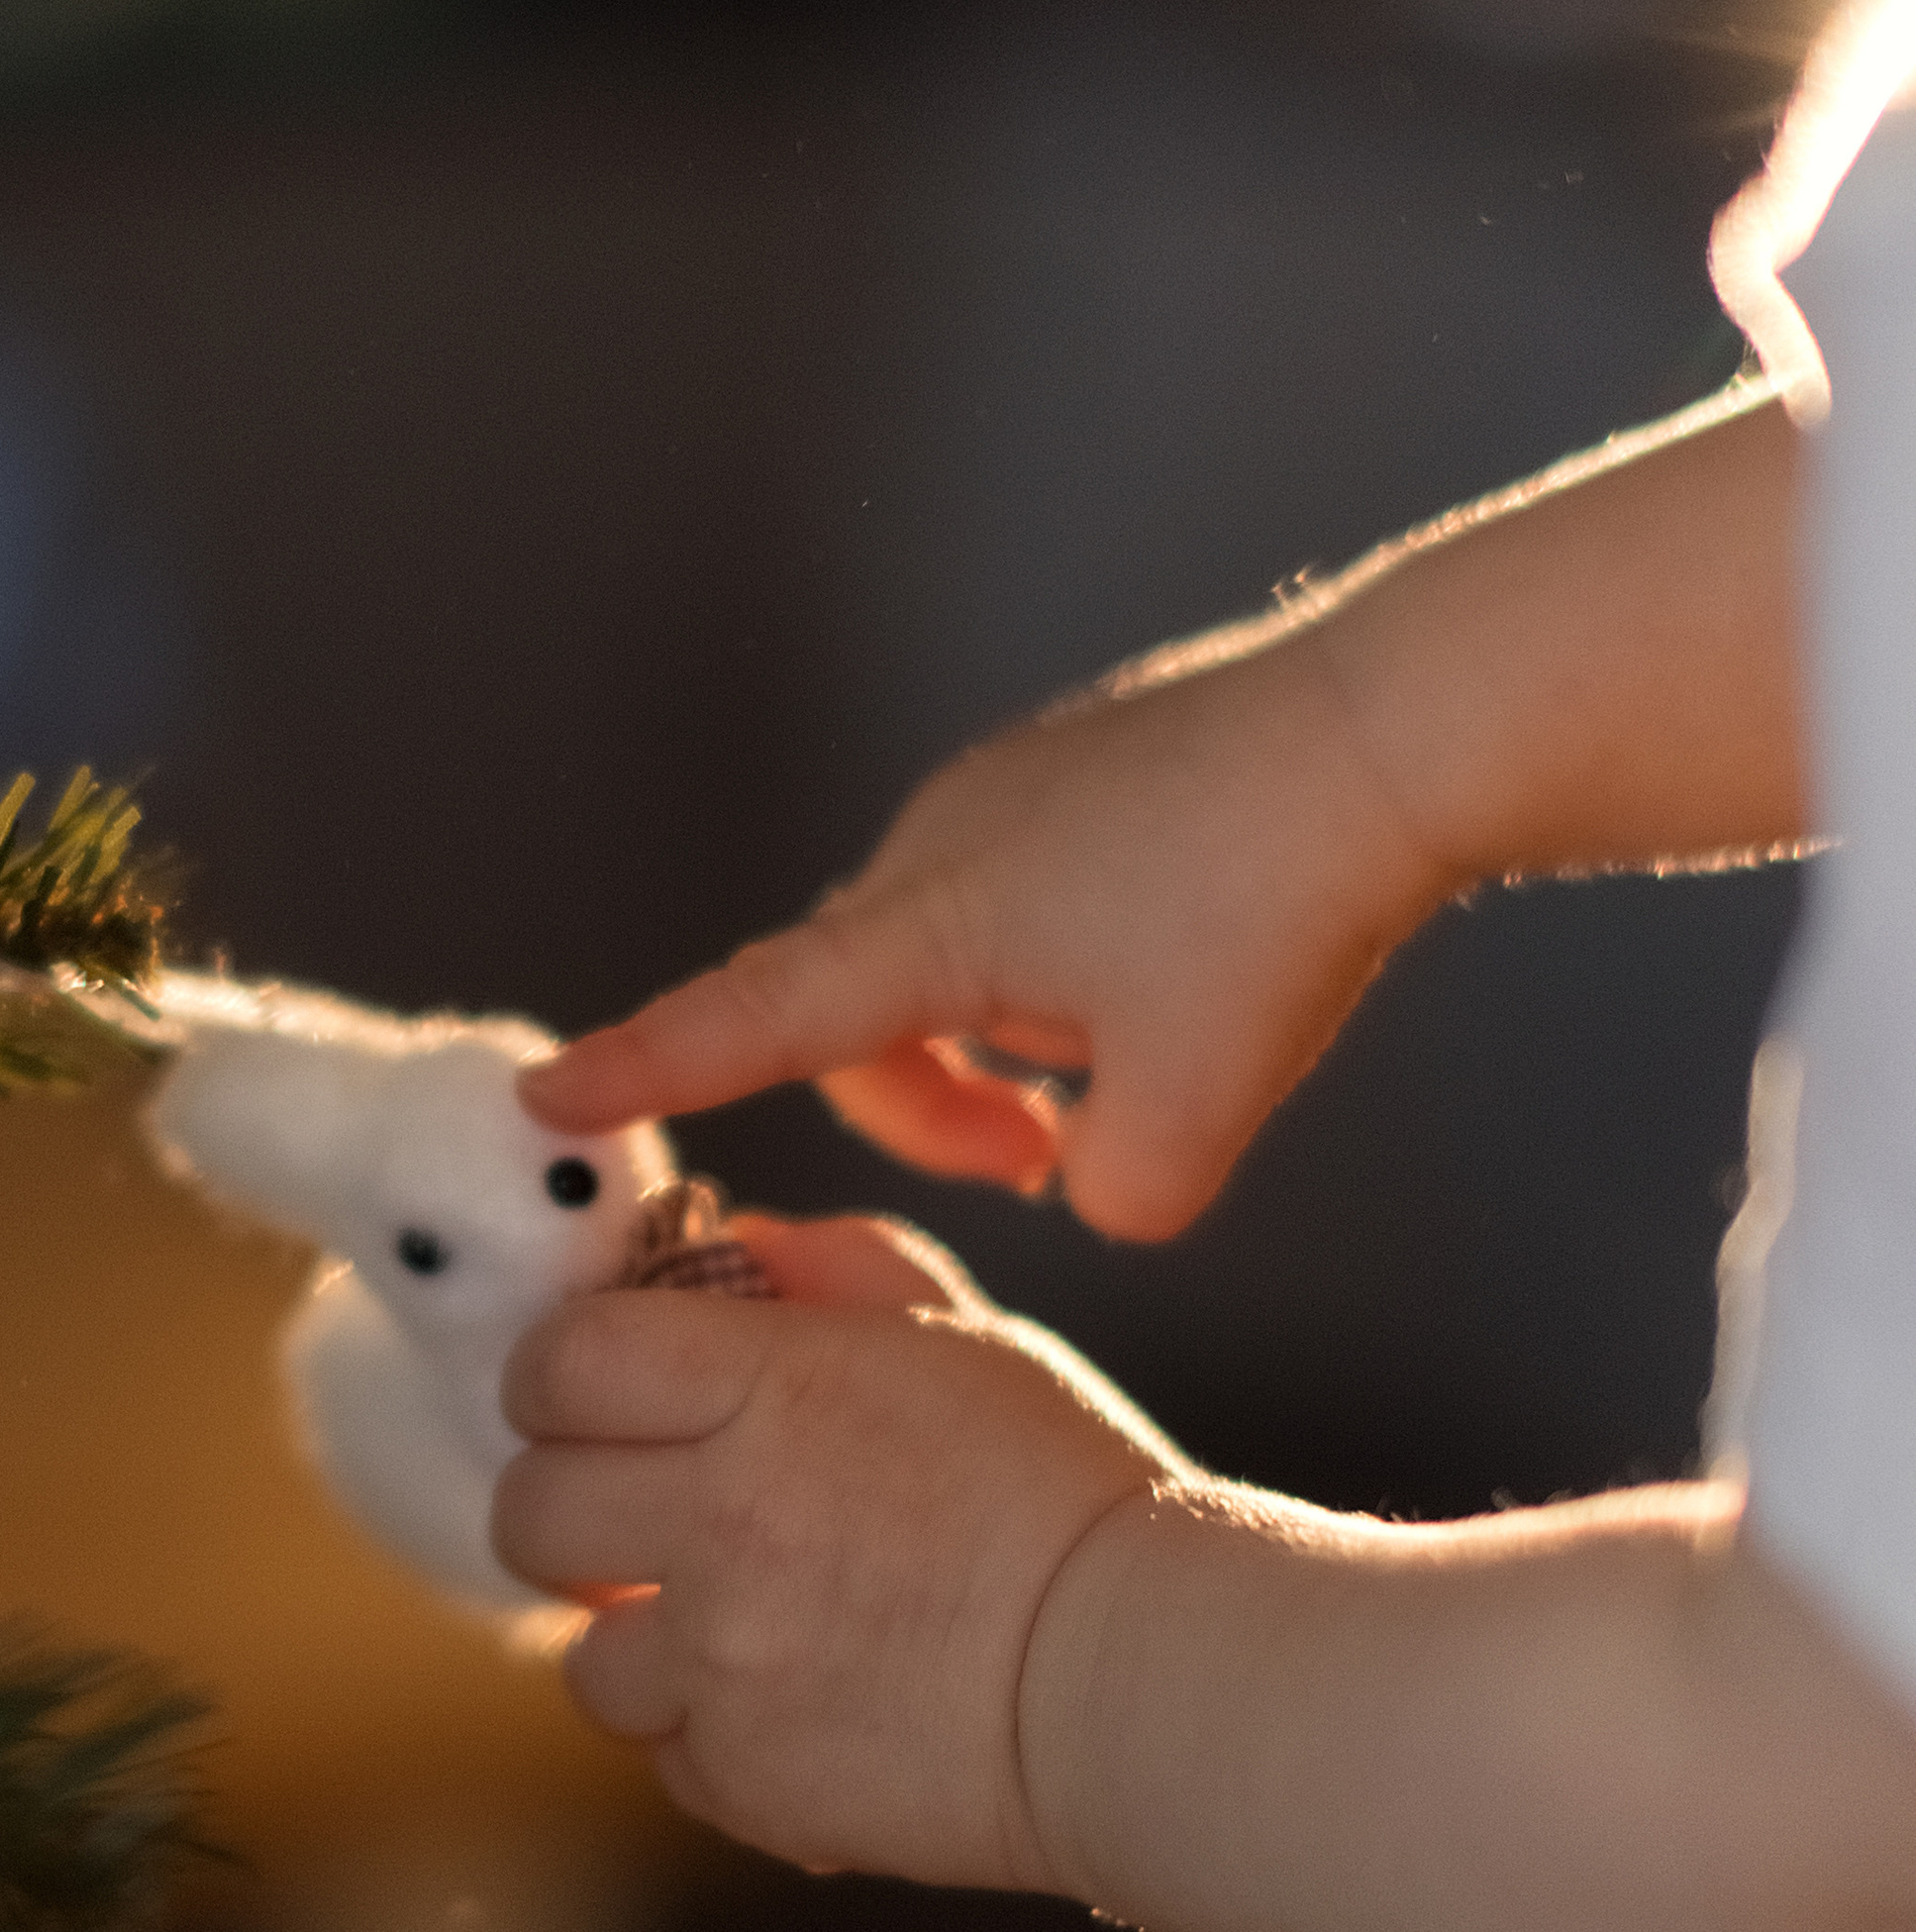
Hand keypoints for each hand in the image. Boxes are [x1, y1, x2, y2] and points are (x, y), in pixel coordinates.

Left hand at [491, 1213, 1185, 1885]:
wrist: (1147, 1681)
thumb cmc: (1065, 1491)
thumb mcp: (965, 1335)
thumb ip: (838, 1267)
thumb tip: (733, 1244)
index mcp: (769, 1389)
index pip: (562, 1362)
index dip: (557, 1376)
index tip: (589, 1395)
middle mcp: (722, 1521)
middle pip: (530, 1509)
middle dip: (571, 1504)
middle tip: (636, 1511)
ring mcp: (725, 1663)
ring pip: (580, 1655)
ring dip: (638, 1638)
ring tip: (732, 1624)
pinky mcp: (748, 1782)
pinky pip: (665, 1755)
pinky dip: (710, 1734)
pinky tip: (796, 1702)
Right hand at [525, 614, 1447, 1239]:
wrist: (1385, 735)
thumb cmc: (1277, 911)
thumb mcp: (1193, 1124)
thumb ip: (1108, 1196)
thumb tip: (1092, 1177)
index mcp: (933, 926)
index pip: (750, 1019)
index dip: (646, 1069)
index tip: (545, 1097)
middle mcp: (940, 843)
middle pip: (863, 1010)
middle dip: (929, 1107)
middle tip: (1042, 1160)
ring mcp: (1007, 792)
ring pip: (956, 953)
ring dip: (1011, 1039)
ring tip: (1142, 1067)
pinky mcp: (1076, 767)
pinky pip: (1028, 892)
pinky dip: (1070, 967)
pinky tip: (1187, 971)